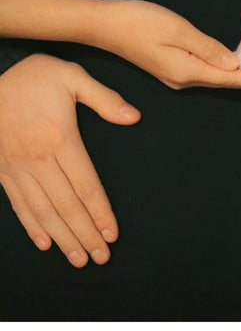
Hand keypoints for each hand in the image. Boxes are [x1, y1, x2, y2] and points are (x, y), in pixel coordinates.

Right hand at [0, 54, 139, 267]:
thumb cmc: (34, 77)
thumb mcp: (72, 76)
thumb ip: (104, 98)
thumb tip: (134, 117)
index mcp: (61, 138)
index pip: (86, 186)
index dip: (100, 212)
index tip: (112, 234)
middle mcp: (39, 159)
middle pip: (67, 205)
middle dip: (86, 234)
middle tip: (101, 257)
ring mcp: (17, 168)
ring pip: (43, 211)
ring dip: (63, 237)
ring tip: (79, 258)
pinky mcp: (2, 170)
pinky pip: (18, 205)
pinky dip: (31, 227)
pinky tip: (45, 243)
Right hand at [96, 0, 240, 93]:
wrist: (107, 25)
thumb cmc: (140, 22)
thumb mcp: (178, 31)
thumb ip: (207, 48)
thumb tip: (234, 64)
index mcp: (187, 71)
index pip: (230, 79)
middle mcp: (183, 80)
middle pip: (225, 82)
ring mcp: (175, 77)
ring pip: (215, 78)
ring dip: (239, 77)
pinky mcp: (171, 69)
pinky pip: (204, 72)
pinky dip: (223, 71)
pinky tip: (232, 66)